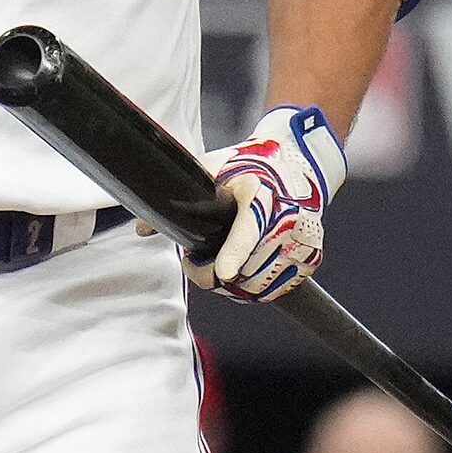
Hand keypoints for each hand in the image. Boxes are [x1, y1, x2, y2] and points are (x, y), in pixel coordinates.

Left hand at [190, 105, 342, 301]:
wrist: (299, 164)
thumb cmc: (250, 164)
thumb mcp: (214, 170)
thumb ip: (180, 197)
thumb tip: (141, 228)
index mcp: (260, 194)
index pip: (247, 230)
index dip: (235, 252)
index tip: (223, 272)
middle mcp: (286, 220)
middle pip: (246, 268)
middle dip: (212, 274)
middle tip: (196, 262)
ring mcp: (300, 241)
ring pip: (259, 285)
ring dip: (232, 285)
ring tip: (217, 267)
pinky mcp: (309, 258)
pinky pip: (277, 288)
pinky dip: (255, 288)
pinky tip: (241, 274)